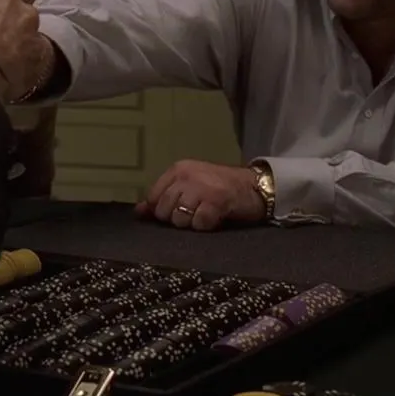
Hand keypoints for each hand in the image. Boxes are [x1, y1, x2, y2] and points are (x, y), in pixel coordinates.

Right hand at [0, 0, 45, 100]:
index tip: (7, 4)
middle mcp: (26, 11)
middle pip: (28, 12)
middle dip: (18, 22)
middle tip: (2, 35)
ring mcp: (37, 36)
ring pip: (34, 36)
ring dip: (24, 43)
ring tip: (8, 57)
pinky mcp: (42, 60)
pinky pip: (37, 58)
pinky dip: (29, 63)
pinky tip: (16, 72)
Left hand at [135, 160, 264, 230]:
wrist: (256, 185)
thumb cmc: (222, 188)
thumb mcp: (190, 187)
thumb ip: (164, 197)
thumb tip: (138, 212)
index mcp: (178, 169)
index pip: (153, 198)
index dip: (164, 211)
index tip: (181, 210)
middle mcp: (186, 175)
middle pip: (164, 211)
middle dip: (178, 219)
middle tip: (197, 212)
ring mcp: (201, 187)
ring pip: (179, 219)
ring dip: (193, 224)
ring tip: (207, 214)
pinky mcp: (216, 200)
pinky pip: (199, 224)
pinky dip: (208, 226)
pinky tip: (217, 218)